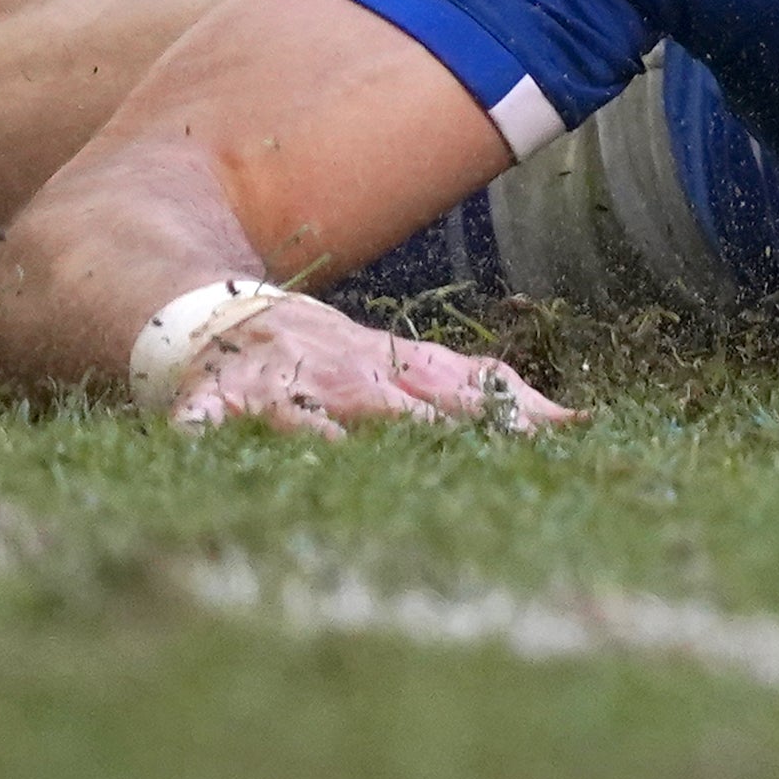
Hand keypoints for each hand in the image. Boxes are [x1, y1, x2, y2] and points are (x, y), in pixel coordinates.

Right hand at [163, 293, 578, 437]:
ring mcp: (278, 390)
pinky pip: (198, 420)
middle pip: (384, 407)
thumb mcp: (422, 371)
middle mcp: (344, 380)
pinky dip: (195, 429)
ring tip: (333, 454)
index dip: (495, 419)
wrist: (233, 319)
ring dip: (316, 434)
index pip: (457, 393)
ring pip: (301, 415)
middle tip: (447, 459)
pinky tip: (195, 442)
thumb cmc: (345, 363)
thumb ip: (499, 396)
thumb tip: (583, 425)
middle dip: (412, 431)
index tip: (540, 449)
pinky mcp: (210, 402)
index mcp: (397, 373)